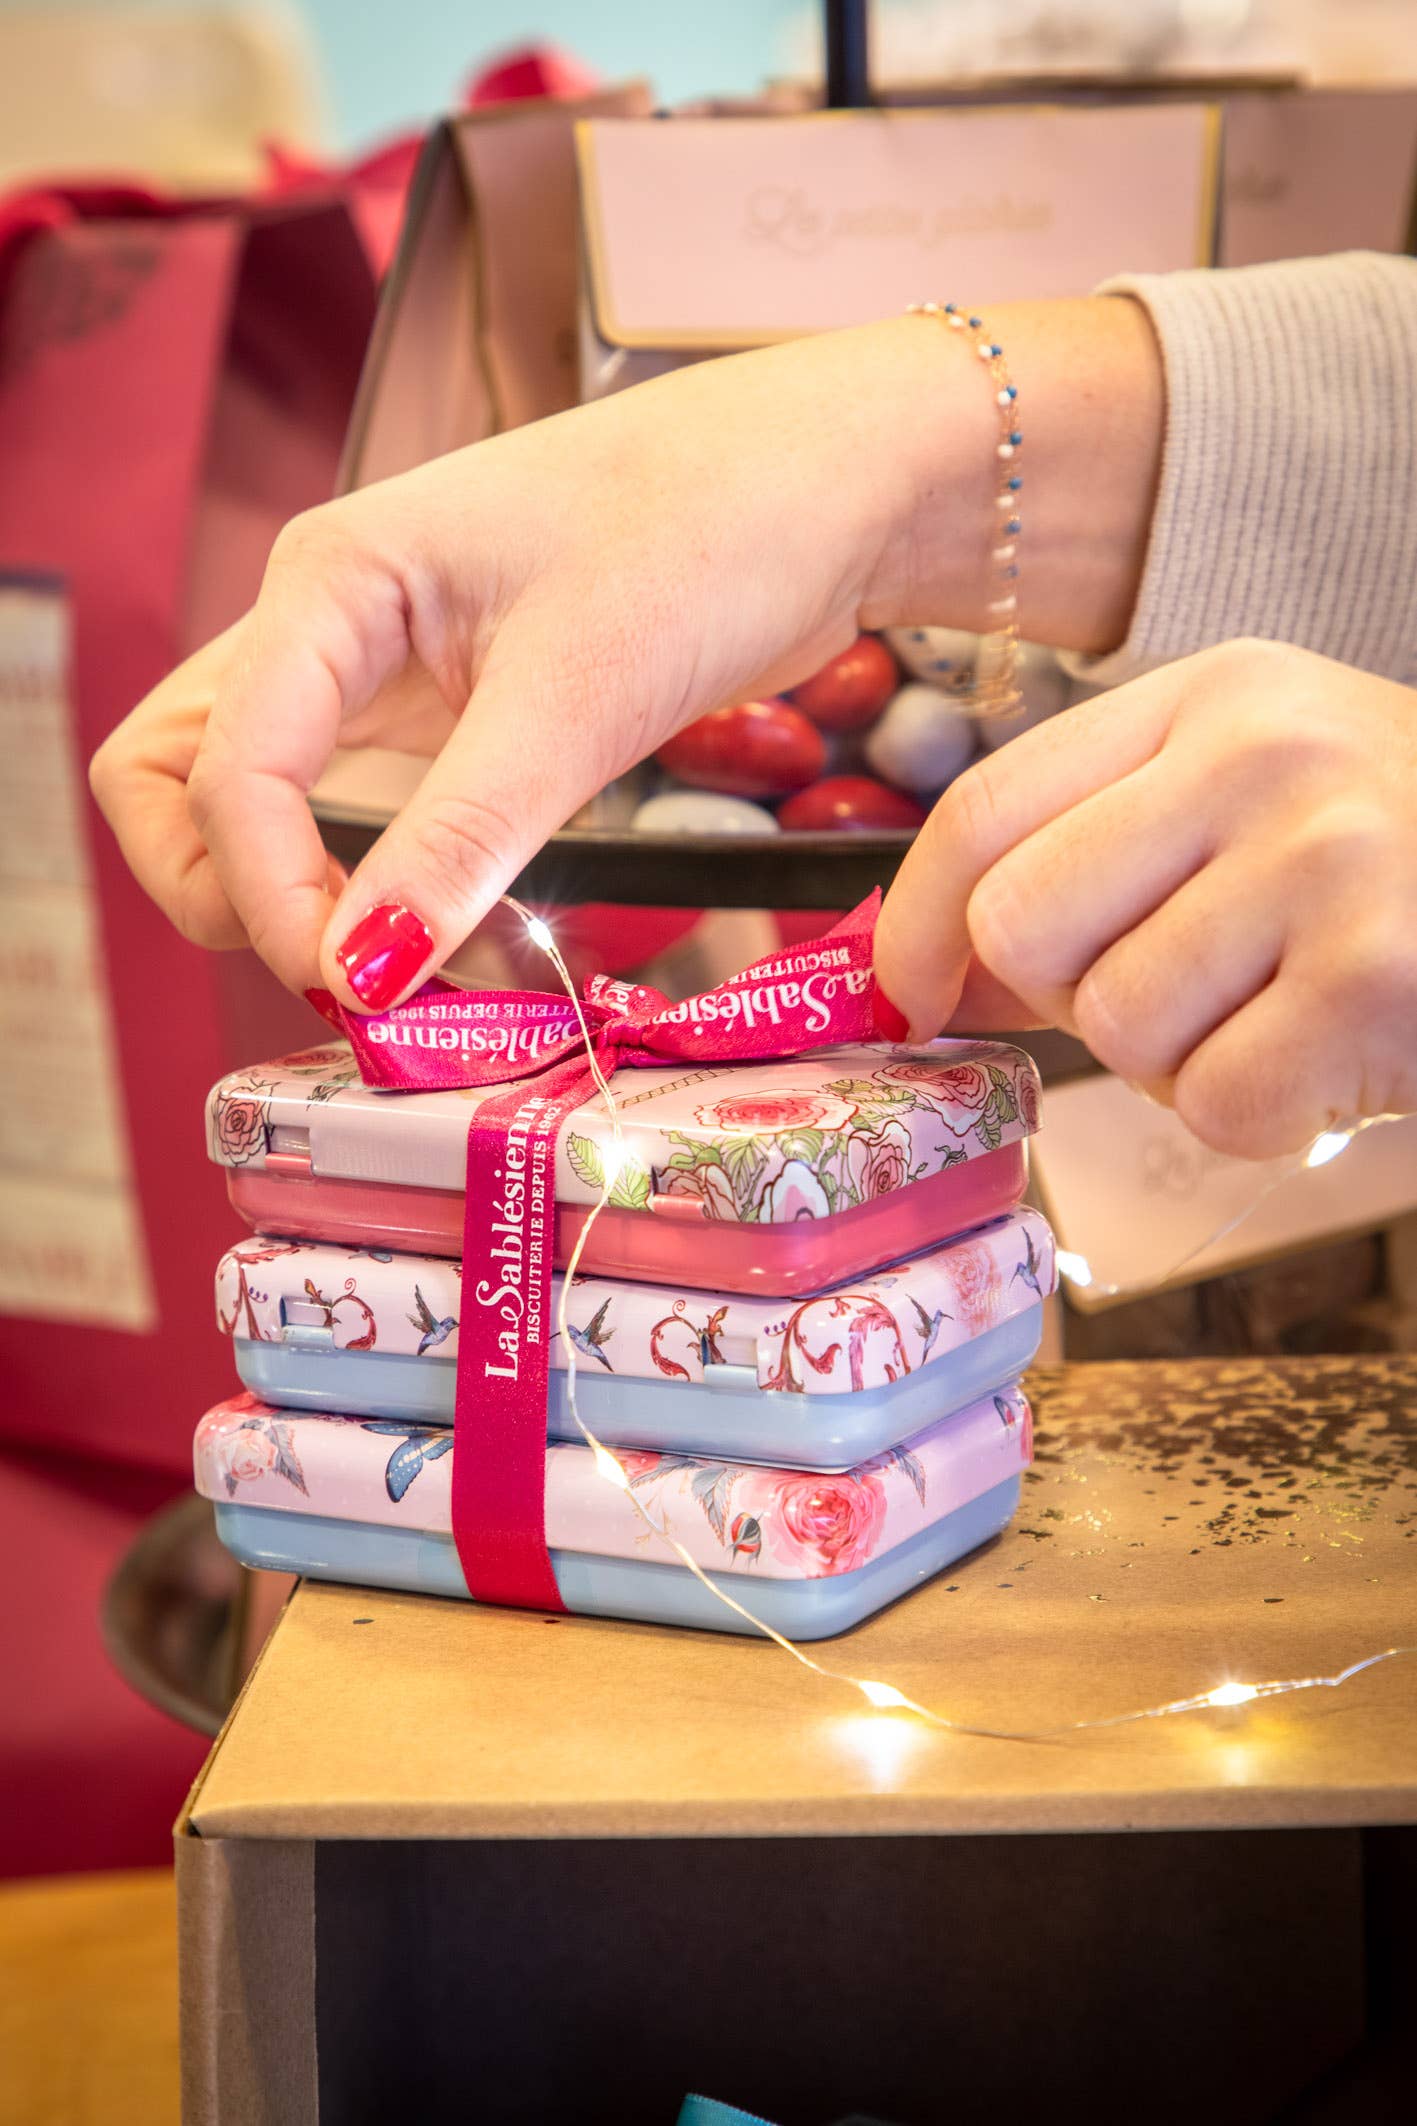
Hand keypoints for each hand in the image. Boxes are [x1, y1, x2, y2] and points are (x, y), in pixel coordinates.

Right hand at [90, 300, 1159, 1008]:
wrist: (839, 481)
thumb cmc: (716, 527)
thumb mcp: (583, 693)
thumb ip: (462, 835)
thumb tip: (364, 973)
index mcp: (331, 581)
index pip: (218, 770)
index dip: (267, 894)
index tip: (362, 985)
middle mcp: (330, 626)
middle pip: (180, 782)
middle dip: (229, 893)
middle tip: (346, 974)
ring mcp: (385, 675)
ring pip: (266, 809)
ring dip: (301, 901)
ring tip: (410, 975)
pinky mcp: (451, 721)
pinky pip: (365, 821)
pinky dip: (381, 891)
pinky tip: (459, 939)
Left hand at [874, 640, 1416, 1156]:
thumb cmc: (1410, 858)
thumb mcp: (1256, 800)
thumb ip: (1104, 856)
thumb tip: (938, 971)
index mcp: (1213, 696)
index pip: (985, 811)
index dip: (919, 923)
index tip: (913, 993)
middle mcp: (1263, 757)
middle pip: (1025, 927)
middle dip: (1073, 998)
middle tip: (1177, 1000)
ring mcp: (1329, 862)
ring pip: (1119, 1029)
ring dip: (1182, 1062)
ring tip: (1282, 1016)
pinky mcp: (1380, 981)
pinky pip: (1217, 1103)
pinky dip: (1263, 1115)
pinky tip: (1334, 1062)